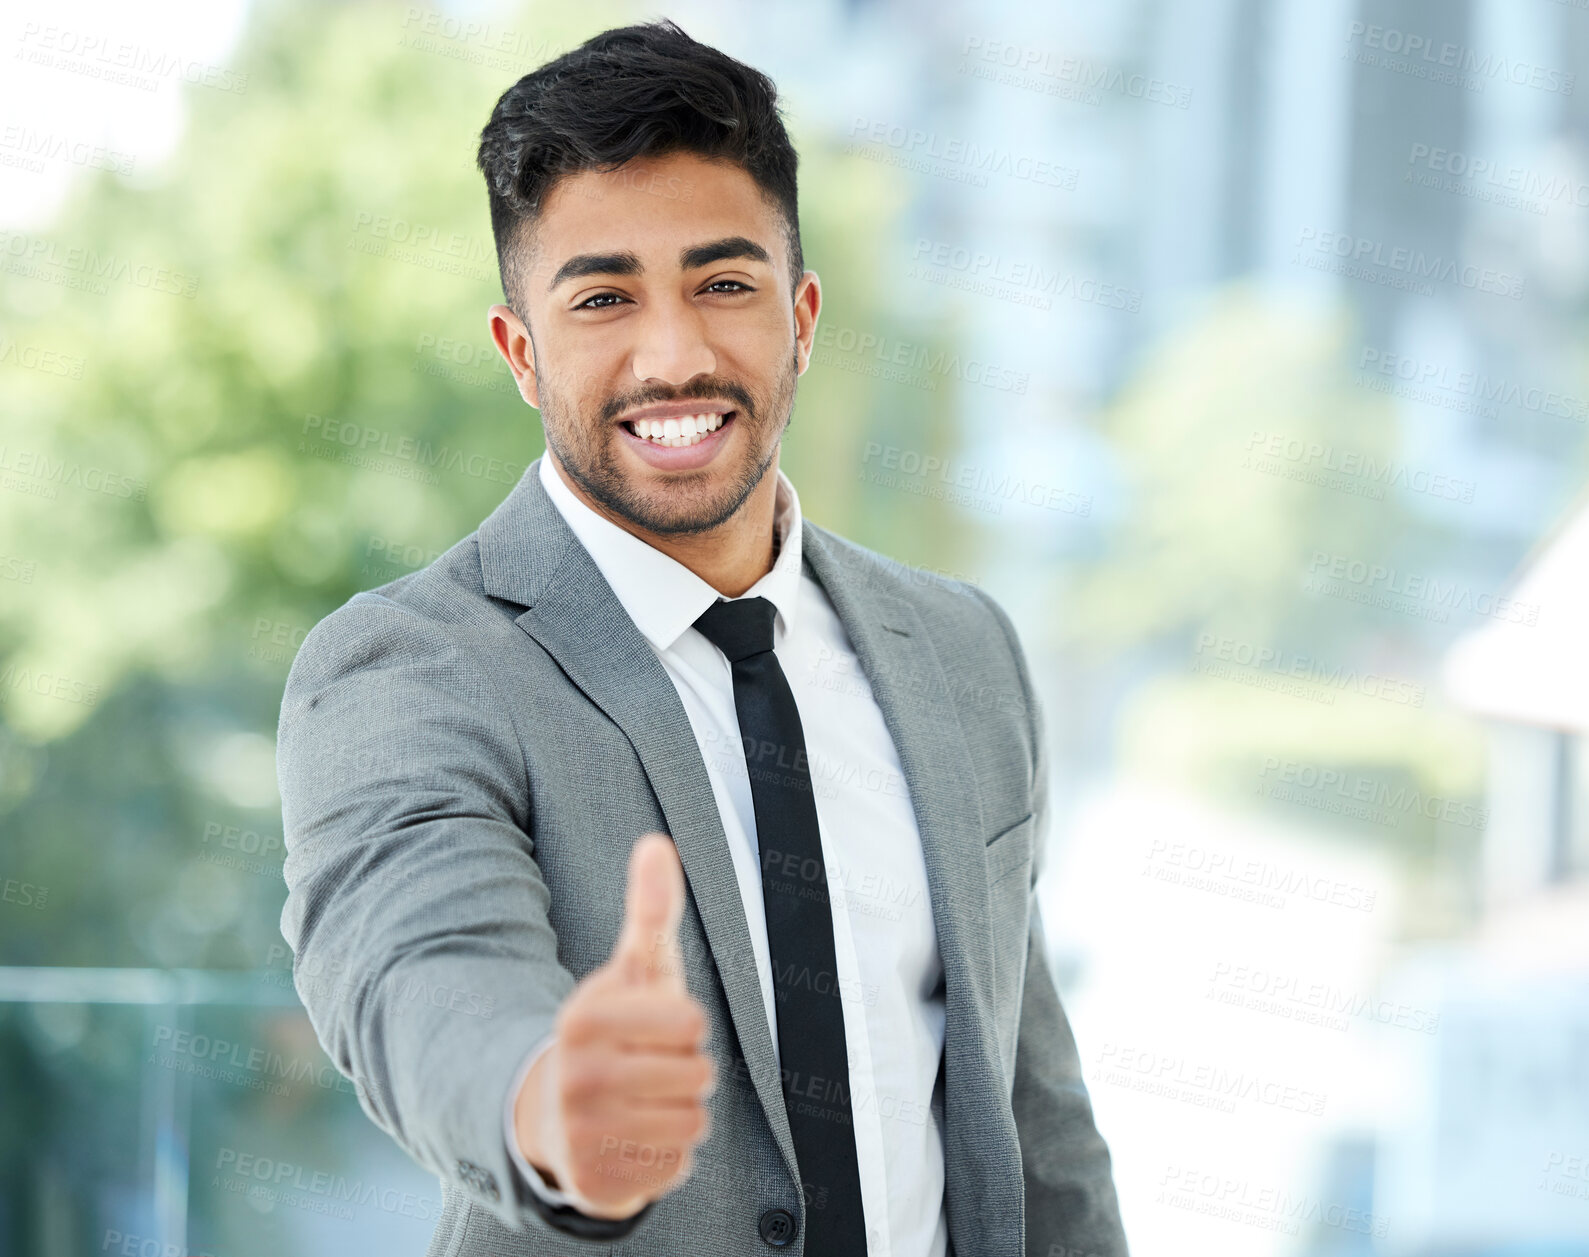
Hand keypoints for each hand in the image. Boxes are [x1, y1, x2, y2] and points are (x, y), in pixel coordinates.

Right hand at [512, 832, 715, 1218]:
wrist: (557, 1112)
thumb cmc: (616, 1030)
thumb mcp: (633, 970)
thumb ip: (649, 911)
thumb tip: (657, 843)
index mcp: (582, 1018)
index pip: (691, 1023)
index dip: (685, 1024)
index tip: (654, 1027)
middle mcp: (575, 1078)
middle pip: (697, 1075)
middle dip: (687, 1071)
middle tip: (649, 1069)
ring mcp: (583, 1135)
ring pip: (693, 1122)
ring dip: (683, 1113)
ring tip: (645, 1102)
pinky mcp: (598, 1183)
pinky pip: (678, 1166)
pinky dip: (669, 1153)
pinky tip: (637, 1139)